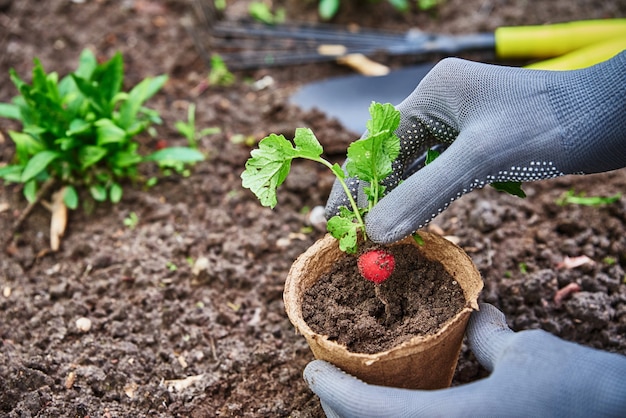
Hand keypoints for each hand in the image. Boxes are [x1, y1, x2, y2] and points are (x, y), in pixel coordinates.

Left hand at [304, 303, 625, 417]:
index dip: (334, 392)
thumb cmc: (582, 394)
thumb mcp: (526, 354)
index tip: (311, 370)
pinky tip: (408, 408)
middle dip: (342, 413)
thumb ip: (488, 338)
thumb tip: (477, 319)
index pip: (371, 413)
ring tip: (355, 397)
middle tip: (325, 383)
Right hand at [326, 52, 625, 243]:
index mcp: (433, 93)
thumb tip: (377, 231)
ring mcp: (458, 126)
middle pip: (390, 157)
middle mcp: (440, 106)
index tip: (331, 220)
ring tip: (374, 238)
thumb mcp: (481, 158)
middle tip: (350, 235)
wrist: (610, 119)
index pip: (377, 144)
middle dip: (370, 197)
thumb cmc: (549, 124)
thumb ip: (426, 193)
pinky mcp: (475, 145)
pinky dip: (423, 201)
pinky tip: (412, 224)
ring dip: (395, 202)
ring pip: (413, 169)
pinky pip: (437, 175)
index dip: (352, 185)